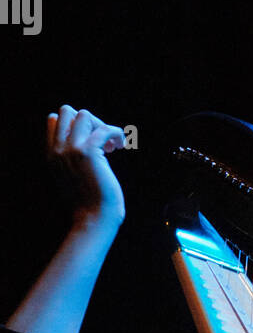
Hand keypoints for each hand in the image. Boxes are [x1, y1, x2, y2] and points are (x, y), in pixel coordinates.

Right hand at [47, 105, 125, 228]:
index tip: (90, 142)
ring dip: (102, 126)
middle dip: (88, 121)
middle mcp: (57, 150)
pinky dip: (117, 133)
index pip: (53, 120)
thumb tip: (89, 141)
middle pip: (66, 111)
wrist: (93, 221)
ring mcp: (71, 150)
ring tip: (112, 146)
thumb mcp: (71, 177)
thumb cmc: (88, 204)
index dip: (75, 125)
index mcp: (51, 155)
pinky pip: (105, 129)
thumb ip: (71, 158)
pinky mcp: (89, 153)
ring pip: (84, 114)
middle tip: (101, 141)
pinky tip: (121, 146)